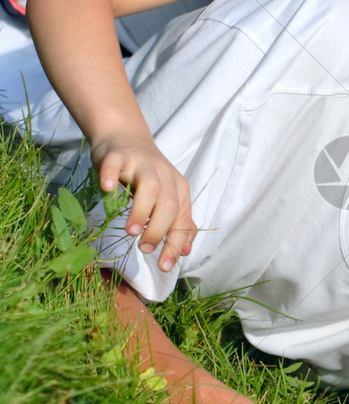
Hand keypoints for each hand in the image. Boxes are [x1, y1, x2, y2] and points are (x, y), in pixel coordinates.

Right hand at [91, 135, 196, 270]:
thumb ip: (176, 222)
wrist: (125, 137)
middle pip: (169, 204)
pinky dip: (111, 176)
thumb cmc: (146, 175)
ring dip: (141, 211)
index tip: (164, 266)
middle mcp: (164, 176)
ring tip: (131, 231)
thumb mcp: (167, 196)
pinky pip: (115, 165)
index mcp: (178, 189)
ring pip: (149, 187)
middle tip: (145, 249)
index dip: (175, 244)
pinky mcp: (119, 156)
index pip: (182, 220)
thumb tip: (185, 252)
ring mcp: (142, 164)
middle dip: (159, 230)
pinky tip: (107, 190)